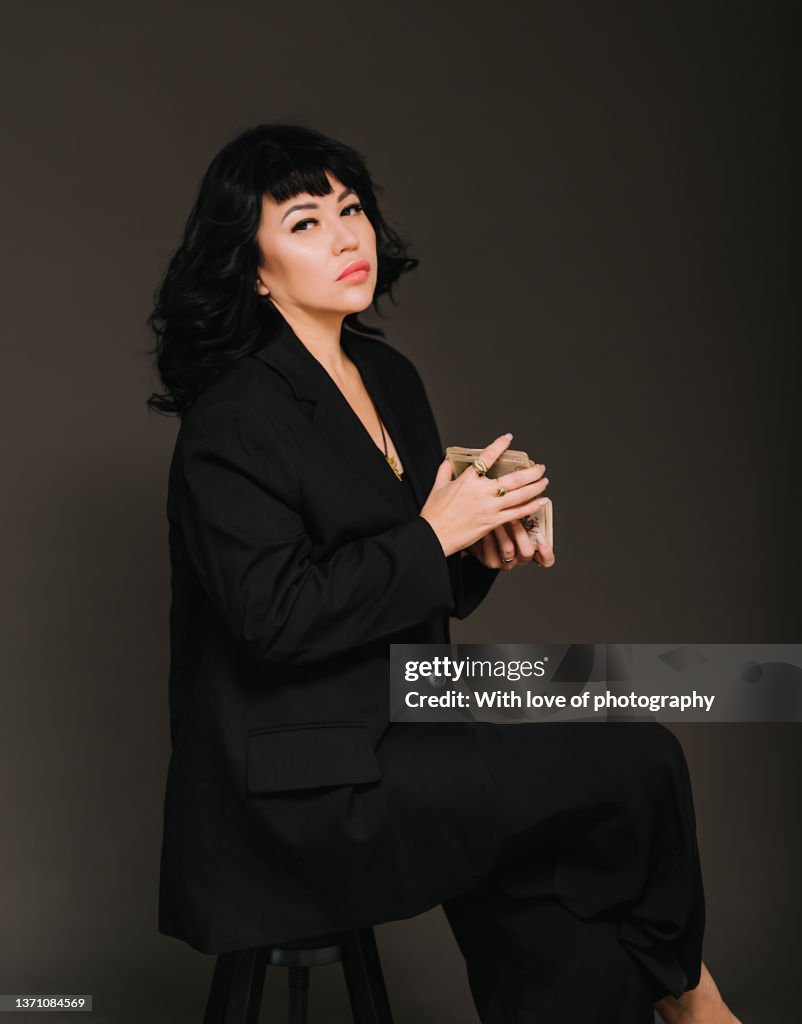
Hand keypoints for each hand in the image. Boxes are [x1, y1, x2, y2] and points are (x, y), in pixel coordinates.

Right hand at [419, 433, 550, 557]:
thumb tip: (448, 459)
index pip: (487, 457)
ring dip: (535, 487)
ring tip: (544, 481)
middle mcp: (482, 492)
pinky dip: (531, 506)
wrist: (433, 536)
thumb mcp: (437, 486)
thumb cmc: (434, 513)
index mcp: (467, 480)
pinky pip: (517, 513)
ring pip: (519, 495)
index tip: (508, 438)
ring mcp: (490, 508)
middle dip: (531, 471)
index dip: (500, 445)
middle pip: (513, 478)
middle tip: (540, 467)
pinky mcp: (493, 522)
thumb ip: (445, 470)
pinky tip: (541, 501)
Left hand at [467, 520, 555, 569]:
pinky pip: (490, 549)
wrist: (480, 538)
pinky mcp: (490, 561)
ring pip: (508, 550)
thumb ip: (526, 515)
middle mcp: (520, 559)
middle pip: (527, 553)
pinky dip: (489, 534)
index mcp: (532, 550)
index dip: (546, 550)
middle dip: (521, 534)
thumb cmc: (503, 527)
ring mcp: (504, 562)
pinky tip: (484, 522)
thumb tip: (532, 492)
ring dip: (503, 532)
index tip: (540, 536)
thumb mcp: (518, 522)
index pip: (546, 560)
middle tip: (514, 518)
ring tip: (496, 518)